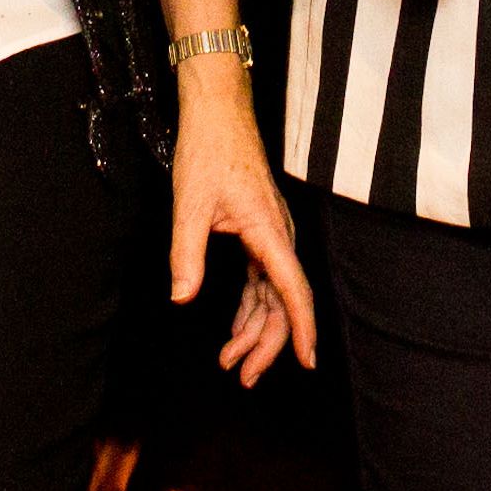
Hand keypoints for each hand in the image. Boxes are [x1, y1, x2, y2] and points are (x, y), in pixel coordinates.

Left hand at [167, 64, 318, 385]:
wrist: (218, 113)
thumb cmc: (208, 152)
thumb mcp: (189, 205)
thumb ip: (187, 255)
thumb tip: (183, 298)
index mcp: (267, 230)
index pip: (291, 289)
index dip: (301, 328)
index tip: (308, 362)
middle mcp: (276, 234)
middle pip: (284, 300)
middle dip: (269, 343)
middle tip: (243, 377)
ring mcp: (270, 233)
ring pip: (274, 293)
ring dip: (257, 329)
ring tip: (232, 362)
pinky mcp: (259, 230)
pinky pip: (263, 279)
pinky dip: (250, 307)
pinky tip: (236, 328)